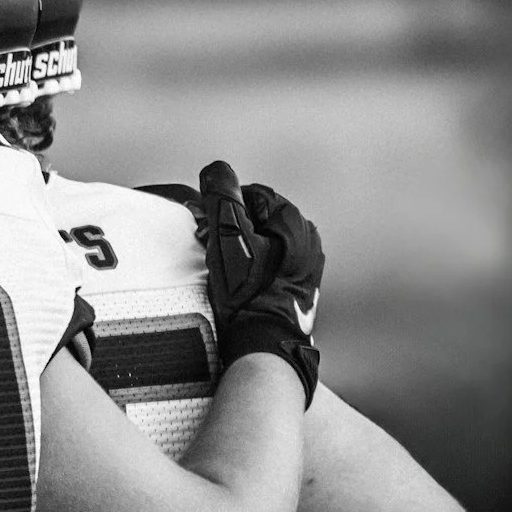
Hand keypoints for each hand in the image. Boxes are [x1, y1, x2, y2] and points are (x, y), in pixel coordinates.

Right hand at [190, 161, 324, 402]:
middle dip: (229, 229)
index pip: (248, 194)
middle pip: (256, 218)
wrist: (265, 343)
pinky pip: (271, 263)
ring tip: (223, 270)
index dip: (220, 209)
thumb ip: (221, 197)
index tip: (203, 230)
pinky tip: (240, 285)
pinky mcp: (301, 285)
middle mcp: (308, 237)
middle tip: (208, 251)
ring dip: (239, 248)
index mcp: (294, 220)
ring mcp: (307, 263)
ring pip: (263, 241)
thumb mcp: (226, 238)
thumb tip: (216, 168)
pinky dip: (252, 267)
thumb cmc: (246, 293)